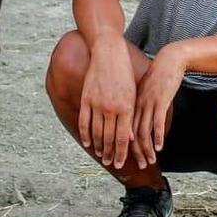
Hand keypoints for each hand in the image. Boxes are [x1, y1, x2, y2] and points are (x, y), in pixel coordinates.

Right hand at [79, 37, 135, 168]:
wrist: (109, 53)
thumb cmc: (124, 73)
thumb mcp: (132, 93)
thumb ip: (130, 115)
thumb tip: (130, 137)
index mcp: (126, 107)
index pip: (123, 137)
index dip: (121, 153)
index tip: (121, 163)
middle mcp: (111, 108)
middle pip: (109, 138)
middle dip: (110, 154)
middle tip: (110, 164)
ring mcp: (97, 103)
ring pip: (96, 132)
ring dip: (98, 147)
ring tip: (101, 156)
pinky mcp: (86, 98)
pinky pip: (84, 121)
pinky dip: (85, 134)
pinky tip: (87, 143)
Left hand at [132, 44, 186, 167]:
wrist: (168, 60)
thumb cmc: (157, 75)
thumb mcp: (143, 91)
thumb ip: (138, 104)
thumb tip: (135, 119)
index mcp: (130, 104)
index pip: (122, 130)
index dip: (122, 147)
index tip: (124, 159)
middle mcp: (136, 106)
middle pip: (131, 134)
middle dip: (135, 153)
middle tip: (139, 167)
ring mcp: (148, 104)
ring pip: (144, 131)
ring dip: (147, 149)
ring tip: (150, 161)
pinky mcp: (160, 101)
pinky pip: (157, 122)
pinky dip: (158, 136)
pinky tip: (159, 146)